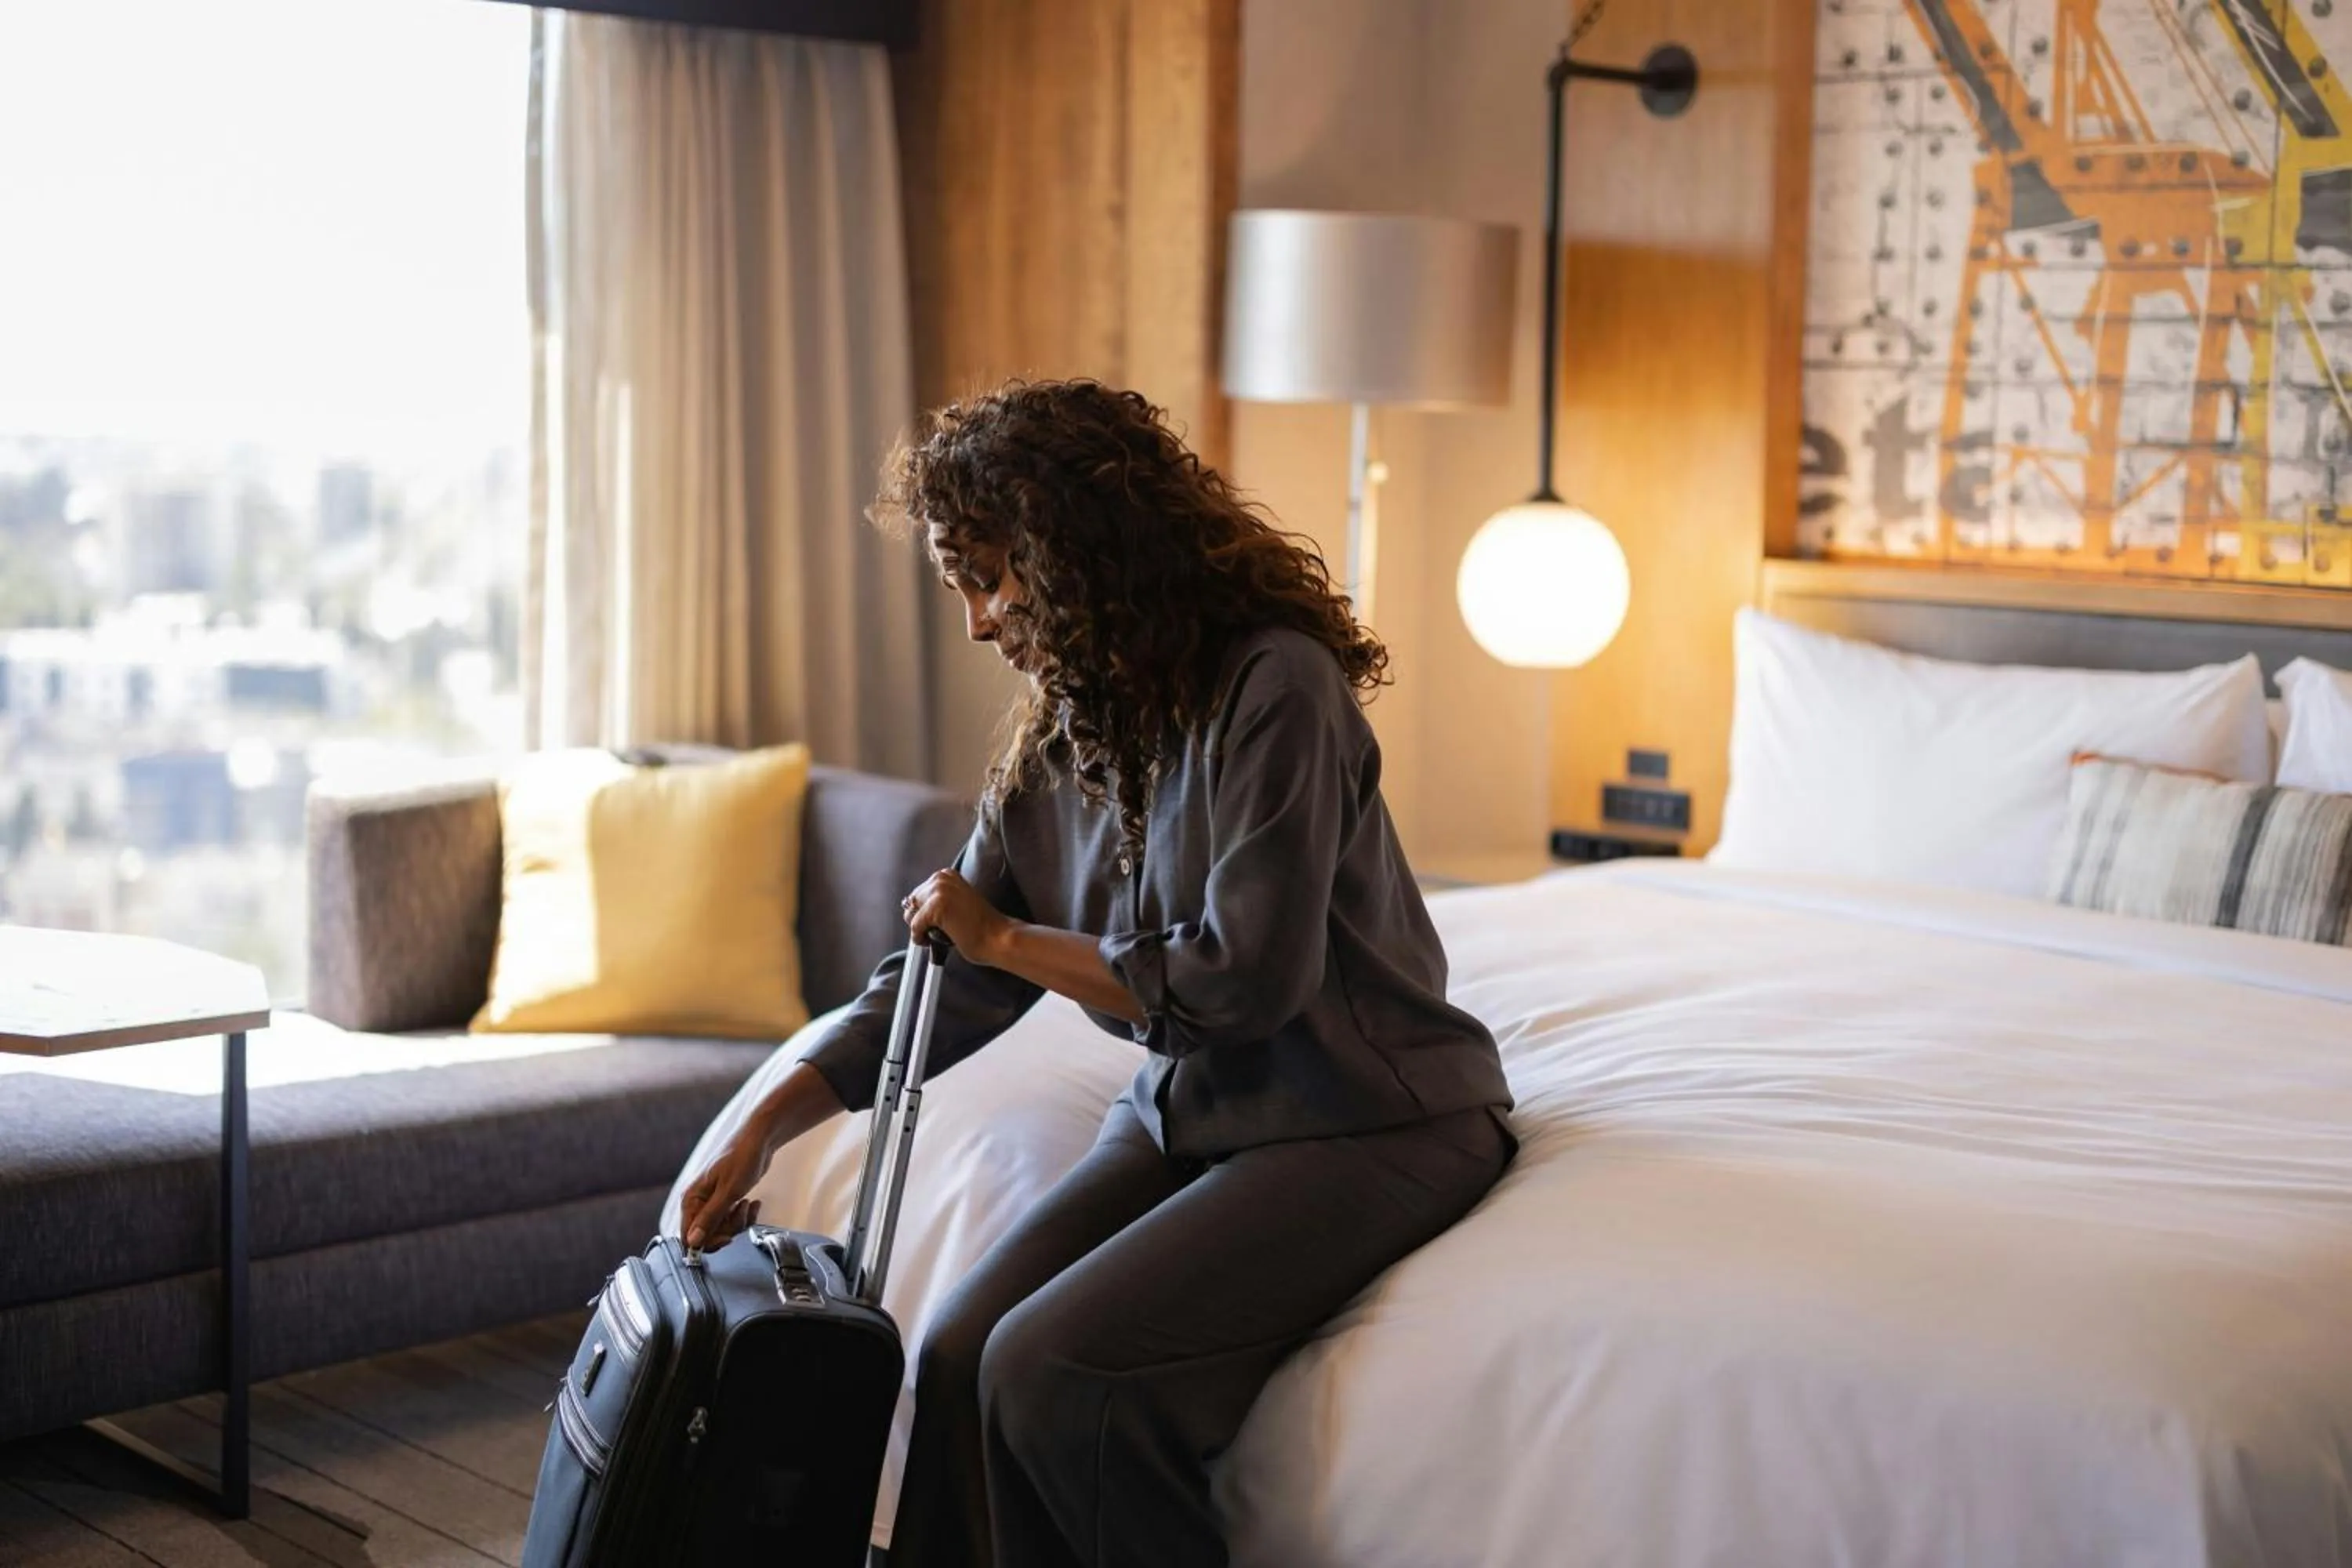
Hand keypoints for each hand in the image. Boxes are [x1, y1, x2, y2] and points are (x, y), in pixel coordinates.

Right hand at [677, 1122, 770, 1250]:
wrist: (760, 1140)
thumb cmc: (742, 1158)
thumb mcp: (728, 1191)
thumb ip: (710, 1218)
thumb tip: (693, 1241)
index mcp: (691, 1199)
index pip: (689, 1237)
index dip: (709, 1241)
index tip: (728, 1236)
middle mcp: (698, 1203)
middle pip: (708, 1235)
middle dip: (729, 1229)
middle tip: (740, 1212)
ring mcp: (713, 1203)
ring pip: (723, 1229)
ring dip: (739, 1222)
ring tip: (748, 1204)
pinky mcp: (726, 1201)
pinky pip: (733, 1221)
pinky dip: (746, 1216)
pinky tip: (753, 1204)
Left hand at [901, 868, 1014, 964]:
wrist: (998, 937)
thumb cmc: (982, 927)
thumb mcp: (957, 903)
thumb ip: (939, 901)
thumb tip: (914, 912)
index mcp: (947, 874)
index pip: (919, 893)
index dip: (923, 911)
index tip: (932, 923)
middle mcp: (942, 878)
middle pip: (912, 901)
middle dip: (919, 918)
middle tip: (934, 932)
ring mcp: (939, 891)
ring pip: (911, 913)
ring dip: (919, 928)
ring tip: (935, 936)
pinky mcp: (937, 907)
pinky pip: (915, 925)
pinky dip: (919, 937)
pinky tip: (931, 942)